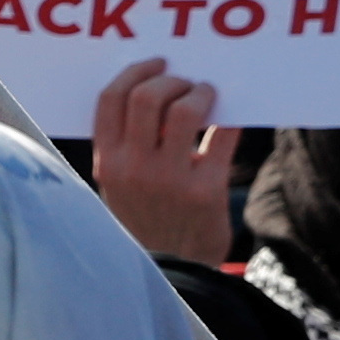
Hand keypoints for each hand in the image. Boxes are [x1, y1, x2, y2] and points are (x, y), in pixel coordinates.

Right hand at [88, 59, 237, 261]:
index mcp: (107, 164)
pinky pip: (223, 136)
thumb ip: (128, 146)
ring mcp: (168, 180)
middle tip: (186, 82)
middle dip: (171, 78)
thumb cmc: (147, 221)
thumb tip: (159, 92)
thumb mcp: (120, 187)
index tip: (156, 64)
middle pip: (146, 96)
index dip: (135, 71)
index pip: (110, 100)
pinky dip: (231, 118)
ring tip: (208, 96)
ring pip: (184, 110)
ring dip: (201, 93)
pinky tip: (232, 116)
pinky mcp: (205, 191)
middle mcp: (132, 169)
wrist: (173, 275)